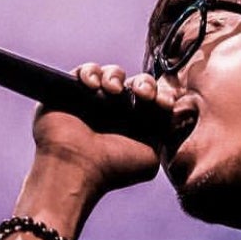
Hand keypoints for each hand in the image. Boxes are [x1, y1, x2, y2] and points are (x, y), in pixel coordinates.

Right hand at [31, 63, 174, 196]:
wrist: (77, 167)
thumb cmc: (112, 167)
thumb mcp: (149, 156)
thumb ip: (161, 134)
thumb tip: (170, 113)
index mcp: (133, 125)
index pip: (152, 100)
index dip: (159, 96)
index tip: (162, 103)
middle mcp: (113, 112)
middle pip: (135, 82)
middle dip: (144, 83)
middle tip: (142, 94)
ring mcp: (91, 101)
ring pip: (111, 73)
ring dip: (116, 76)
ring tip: (113, 91)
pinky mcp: (69, 92)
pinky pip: (84, 71)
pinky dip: (90, 73)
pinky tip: (93, 87)